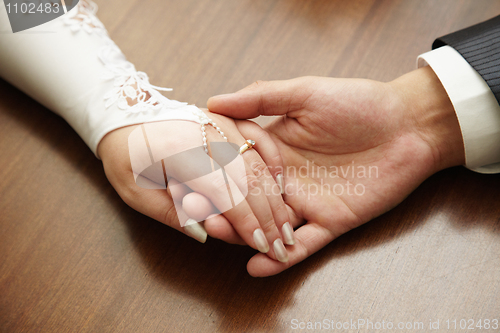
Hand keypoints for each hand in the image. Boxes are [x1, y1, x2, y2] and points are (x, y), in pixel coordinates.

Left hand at [97, 109, 292, 261]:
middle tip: (281, 244)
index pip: (223, 190)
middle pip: (249, 178)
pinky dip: (272, 161)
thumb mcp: (135, 192)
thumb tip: (205, 234)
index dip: (245, 220)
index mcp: (180, 151)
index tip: (260, 244)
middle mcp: (205, 133)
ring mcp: (219, 122)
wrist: (126, 116)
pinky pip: (259, 137)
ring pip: (258, 161)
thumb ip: (170, 214)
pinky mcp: (227, 118)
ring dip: (275, 196)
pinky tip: (280, 184)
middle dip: (269, 215)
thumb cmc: (128, 158)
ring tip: (286, 224)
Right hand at [208, 66, 464, 275]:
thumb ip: (261, 98)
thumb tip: (214, 101)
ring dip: (247, 234)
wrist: (409, 125)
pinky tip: (259, 266)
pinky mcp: (332, 221)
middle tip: (201, 214)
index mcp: (276, 148)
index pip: (238, 165)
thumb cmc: (358, 102)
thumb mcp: (306, 93)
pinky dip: (283, 258)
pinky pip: (304, 244)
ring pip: (271, 224)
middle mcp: (287, 178)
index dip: (216, 172)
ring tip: (224, 236)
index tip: (192, 177)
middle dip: (226, 207)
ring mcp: (308, 202)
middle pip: (249, 199)